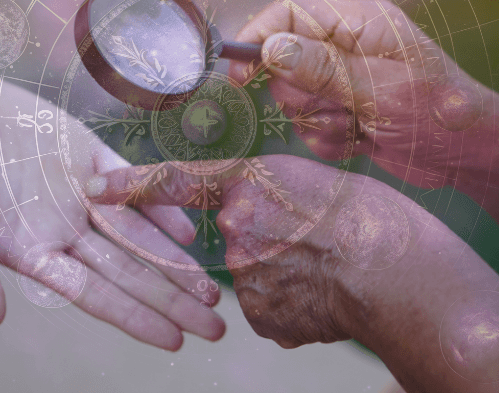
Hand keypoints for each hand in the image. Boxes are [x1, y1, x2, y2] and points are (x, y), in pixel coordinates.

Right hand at [0, 63, 224, 349]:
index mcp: (33, 251)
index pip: (95, 294)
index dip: (135, 317)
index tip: (174, 340)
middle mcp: (65, 228)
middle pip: (129, 272)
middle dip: (172, 300)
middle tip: (215, 327)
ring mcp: (81, 192)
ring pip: (138, 234)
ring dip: (175, 260)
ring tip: (211, 289)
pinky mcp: (88, 154)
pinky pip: (131, 181)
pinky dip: (159, 202)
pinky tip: (188, 228)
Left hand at [85, 156, 498, 391]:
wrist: (404, 274)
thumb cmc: (373, 216)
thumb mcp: (317, 181)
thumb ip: (270, 198)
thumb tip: (249, 232)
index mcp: (252, 182)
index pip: (177, 181)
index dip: (133, 184)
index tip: (95, 187)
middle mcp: (239, 228)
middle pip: (234, 237)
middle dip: (262, 239)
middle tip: (312, 239)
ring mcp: (249, 276)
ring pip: (254, 275)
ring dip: (281, 272)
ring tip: (328, 266)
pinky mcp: (263, 317)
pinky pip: (269, 307)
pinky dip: (290, 302)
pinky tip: (324, 294)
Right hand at [231, 0, 498, 187]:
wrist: (471, 158)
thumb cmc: (441, 115)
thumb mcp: (380, 91)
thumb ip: (323, 69)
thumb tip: (271, 48)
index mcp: (360, 23)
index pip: (292, 13)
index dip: (260, 37)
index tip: (239, 73)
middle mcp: (347, 47)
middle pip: (284, 62)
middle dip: (305, 94)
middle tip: (340, 107)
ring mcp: (343, 81)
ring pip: (294, 99)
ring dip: (320, 121)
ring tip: (359, 126)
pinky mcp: (343, 111)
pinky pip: (309, 126)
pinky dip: (330, 139)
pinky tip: (362, 141)